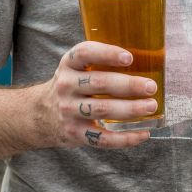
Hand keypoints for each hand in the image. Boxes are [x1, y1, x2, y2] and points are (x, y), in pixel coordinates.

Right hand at [41, 40, 158, 149]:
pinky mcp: (74, 133)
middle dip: (129, 85)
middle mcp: (66, 85)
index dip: (107, 54)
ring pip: (102, 110)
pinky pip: (102, 138)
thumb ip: (100, 62)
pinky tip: (143, 134)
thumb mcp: (76, 68)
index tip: (129, 58)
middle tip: (151, 87)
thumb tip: (146, 60)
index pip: (85, 53)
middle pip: (100, 83)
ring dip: (130, 109)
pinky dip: (125, 138)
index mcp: (69, 64)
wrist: (41, 114)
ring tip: (151, 107)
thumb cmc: (72, 85)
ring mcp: (69, 110)